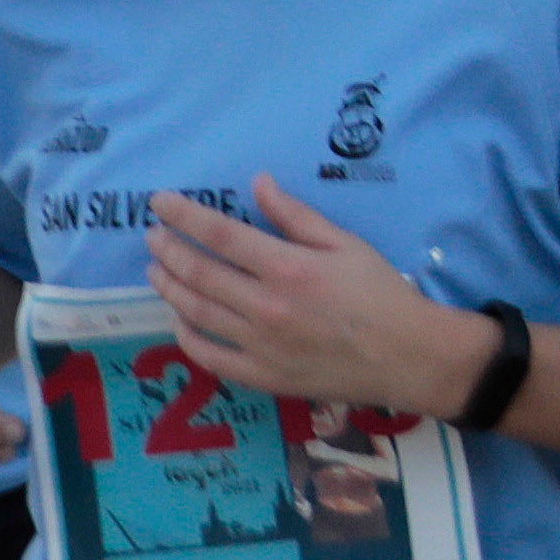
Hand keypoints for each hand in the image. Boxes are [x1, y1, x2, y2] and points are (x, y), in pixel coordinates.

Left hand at [147, 176, 473, 416]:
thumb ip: (296, 215)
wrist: (408, 356)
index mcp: (288, 268)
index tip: (158, 203)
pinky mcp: (262, 376)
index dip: (183, 216)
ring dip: (169, 288)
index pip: (219, 235)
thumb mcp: (345, 244)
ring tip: (155, 270)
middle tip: (152, 237)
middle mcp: (266, 306)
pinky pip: (209, 357)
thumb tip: (258, 183)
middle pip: (199, 273)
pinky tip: (178, 319)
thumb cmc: (380, 293)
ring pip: (196, 313)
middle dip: (167, 250)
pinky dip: (186, 336)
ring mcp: (260, 345)